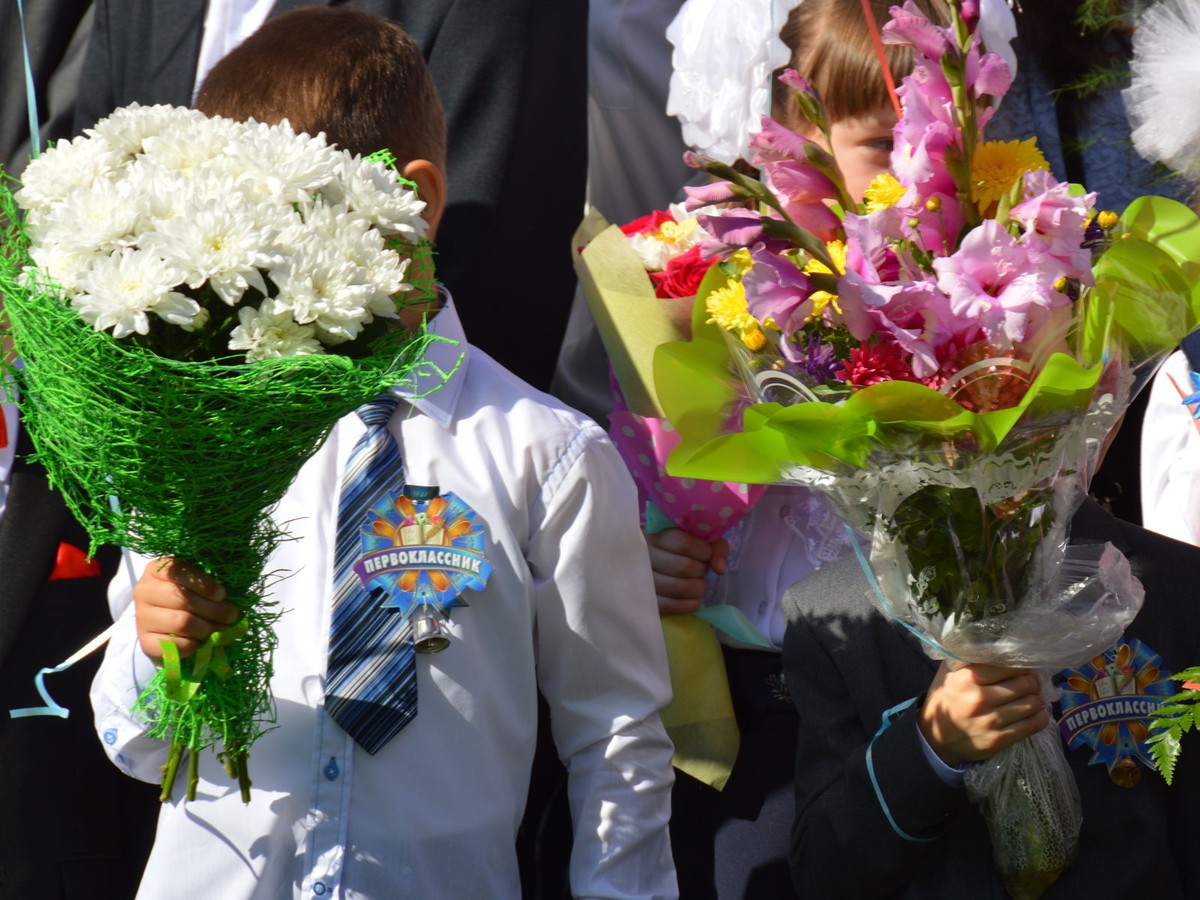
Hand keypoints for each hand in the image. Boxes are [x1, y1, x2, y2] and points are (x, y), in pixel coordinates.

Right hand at [134, 558, 237, 659]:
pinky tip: (200, 641)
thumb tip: (232, 604)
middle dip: (214, 609)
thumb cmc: (190, 597)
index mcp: (157, 570)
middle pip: (183, 599)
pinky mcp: (145, 641)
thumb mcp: (198, 584)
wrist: (167, 626)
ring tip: (218, 628)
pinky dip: (194, 645)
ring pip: (181, 622)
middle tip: (232, 615)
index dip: (204, 583)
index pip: (177, 571)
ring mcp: (142, 617)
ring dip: (207, 628)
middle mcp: (144, 591)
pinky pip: (175, 645)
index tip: (222, 594)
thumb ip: (211, 586)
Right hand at [643, 527, 728, 615]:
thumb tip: (719, 569)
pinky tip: (695, 600)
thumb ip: (715, 547)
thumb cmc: (680, 549)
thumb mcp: (699, 539)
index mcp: (656, 533)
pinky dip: (690, 605)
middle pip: (684, 567)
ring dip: (698, 588)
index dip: (703, 551)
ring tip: (699, 584)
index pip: (685, 543)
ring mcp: (642, 579)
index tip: (706, 554)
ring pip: (680, 588)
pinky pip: (671, 606)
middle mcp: (645, 555)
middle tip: (701, 570)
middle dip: (701, 570)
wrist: (656, 563)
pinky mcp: (646, 600)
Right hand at [917, 662, 1048, 766]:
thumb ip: (968, 658)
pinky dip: (1040, 716)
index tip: (1022, 668)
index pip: (1009, 666)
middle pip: (1025, 684)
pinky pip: (1034, 724)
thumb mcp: (948, 674)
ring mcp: (990, 721)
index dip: (1021, 666)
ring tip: (1033, 696)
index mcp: (966, 679)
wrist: (935, 738)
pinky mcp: (999, 739)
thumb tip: (997, 646)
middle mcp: (979, 699)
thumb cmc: (945, 700)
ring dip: (1038, 698)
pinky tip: (1035, 712)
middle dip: (1033, 681)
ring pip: (1032, 703)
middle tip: (1031, 682)